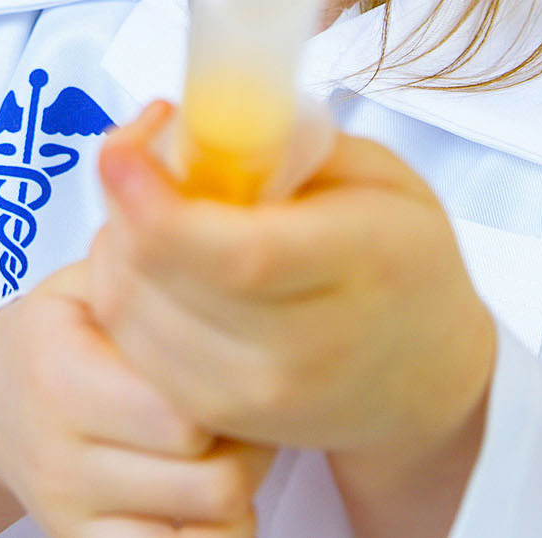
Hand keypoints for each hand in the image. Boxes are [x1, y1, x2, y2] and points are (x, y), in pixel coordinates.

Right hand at [0, 258, 277, 536]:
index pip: (184, 411)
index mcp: (56, 372)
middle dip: (249, 437)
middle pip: (214, 475)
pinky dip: (215, 530)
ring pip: (214, 522)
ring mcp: (69, 511)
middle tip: (246, 401)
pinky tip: (206, 488)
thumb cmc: (68, 330)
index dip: (229, 385)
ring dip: (241, 483)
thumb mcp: (92, 280)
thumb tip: (192, 216)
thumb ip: (146, 260)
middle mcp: (56, 454)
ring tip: (230, 441)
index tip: (234, 356)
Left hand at [87, 102, 497, 463]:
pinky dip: (121, 294)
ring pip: (134, 317)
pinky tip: (146, 258)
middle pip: (168, 282)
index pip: (239, 253)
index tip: (121, 150)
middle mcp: (312, 344)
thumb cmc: (403, 258)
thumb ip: (288, 144)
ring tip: (142, 206)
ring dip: (113, 247)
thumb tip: (190, 124)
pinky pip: (134, 351)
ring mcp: (263, 394)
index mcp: (363, 263)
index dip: (157, 204)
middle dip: (121, 207)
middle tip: (130, 158)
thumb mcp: (375, 173)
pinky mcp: (225, 418)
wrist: (428, 376)